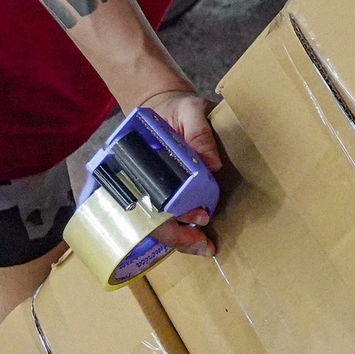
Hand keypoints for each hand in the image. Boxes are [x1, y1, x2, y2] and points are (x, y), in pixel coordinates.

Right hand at [138, 90, 224, 257]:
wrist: (166, 106)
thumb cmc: (176, 109)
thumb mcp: (190, 109)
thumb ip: (199, 131)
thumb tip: (212, 164)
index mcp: (143, 163)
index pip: (153, 197)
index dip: (175, 213)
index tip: (200, 216)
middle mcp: (142, 181)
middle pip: (151, 221)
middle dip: (177, 236)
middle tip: (203, 244)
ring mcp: (148, 189)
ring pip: (155, 226)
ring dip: (178, 240)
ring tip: (202, 247)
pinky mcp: (160, 192)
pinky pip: (163, 219)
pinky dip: (178, 233)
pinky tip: (195, 240)